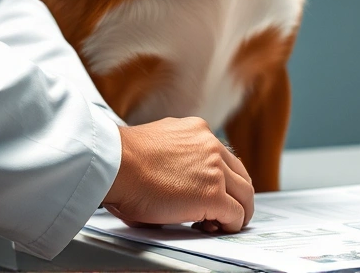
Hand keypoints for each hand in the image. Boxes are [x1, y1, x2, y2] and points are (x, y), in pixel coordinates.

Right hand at [103, 117, 255, 233]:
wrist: (114, 164)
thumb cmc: (122, 160)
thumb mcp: (158, 146)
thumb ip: (176, 157)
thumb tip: (176, 181)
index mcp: (196, 131)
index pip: (223, 157)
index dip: (223, 180)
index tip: (213, 193)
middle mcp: (210, 145)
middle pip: (240, 175)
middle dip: (236, 196)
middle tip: (224, 212)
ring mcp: (215, 169)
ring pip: (245, 195)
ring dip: (237, 212)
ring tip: (222, 224)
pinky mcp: (213, 194)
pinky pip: (236, 214)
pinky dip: (231, 225)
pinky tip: (216, 229)